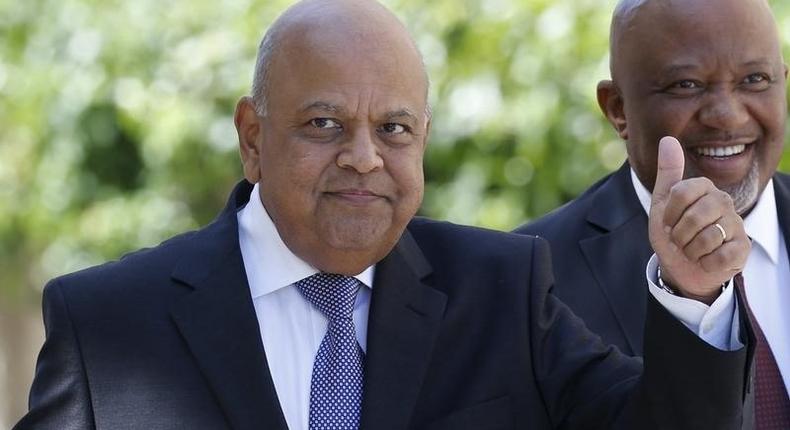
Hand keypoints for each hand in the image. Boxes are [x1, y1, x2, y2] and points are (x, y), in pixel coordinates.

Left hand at [648, 136, 749, 304]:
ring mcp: (736, 225)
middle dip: (680, 234)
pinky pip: (721, 256)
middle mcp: (724, 202)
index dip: (669, 213)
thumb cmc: (672, 233)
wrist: (680, 267)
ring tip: (692, 250)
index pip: (681, 193)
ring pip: (708, 238)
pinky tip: (706, 260)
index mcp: (705, 189)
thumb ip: (667, 173)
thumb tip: (668, 138)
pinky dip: (705, 262)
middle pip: (695, 216)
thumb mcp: (662, 204)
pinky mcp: (742, 248)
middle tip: (680, 239)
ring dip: (691, 251)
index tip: (668, 222)